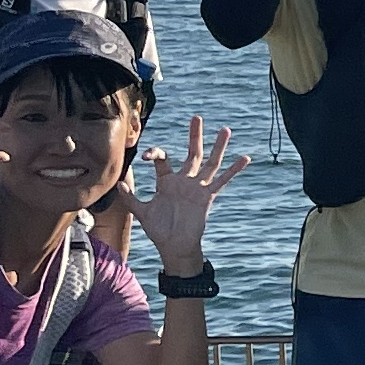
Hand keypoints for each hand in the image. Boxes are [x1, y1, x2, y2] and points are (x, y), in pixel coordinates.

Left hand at [129, 117, 250, 263]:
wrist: (174, 246)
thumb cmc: (159, 230)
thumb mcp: (141, 212)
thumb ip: (130, 197)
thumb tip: (119, 183)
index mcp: (167, 182)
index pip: (163, 159)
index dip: (155, 153)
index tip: (146, 157)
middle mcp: (184, 181)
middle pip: (192, 153)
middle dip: (194, 136)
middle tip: (197, 118)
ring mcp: (197, 188)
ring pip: (210, 162)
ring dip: (218, 147)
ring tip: (226, 130)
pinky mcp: (207, 196)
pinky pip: (222, 181)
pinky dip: (234, 170)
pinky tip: (245, 158)